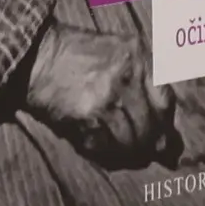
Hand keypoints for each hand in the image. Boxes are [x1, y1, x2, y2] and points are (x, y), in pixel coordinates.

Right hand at [24, 21, 178, 169]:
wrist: (38, 58)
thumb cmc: (79, 55)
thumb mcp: (120, 50)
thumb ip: (146, 77)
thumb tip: (166, 120)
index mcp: (138, 57)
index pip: (166, 101)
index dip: (166, 123)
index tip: (166, 137)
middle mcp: (127, 79)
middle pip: (152, 126)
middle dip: (151, 144)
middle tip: (149, 153)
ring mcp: (107, 100)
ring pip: (132, 143)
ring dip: (130, 153)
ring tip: (126, 153)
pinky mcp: (88, 120)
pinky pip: (109, 150)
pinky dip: (110, 155)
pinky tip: (106, 149)